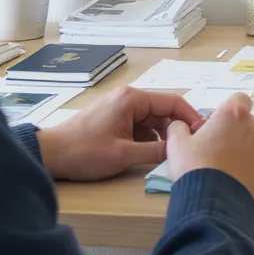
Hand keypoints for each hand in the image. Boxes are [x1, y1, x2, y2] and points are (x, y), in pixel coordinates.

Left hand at [37, 86, 202, 181]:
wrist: (51, 155)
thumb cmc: (84, 152)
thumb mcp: (124, 155)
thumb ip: (155, 152)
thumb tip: (181, 151)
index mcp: (132, 99)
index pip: (173, 103)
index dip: (191, 118)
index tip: (202, 135)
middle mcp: (128, 99)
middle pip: (164, 112)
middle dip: (177, 131)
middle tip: (189, 150)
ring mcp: (121, 109)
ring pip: (153, 121)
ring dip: (162, 137)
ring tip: (171, 156)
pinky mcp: (115, 120)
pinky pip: (140, 127)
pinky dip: (148, 140)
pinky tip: (151, 156)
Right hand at [165, 93, 253, 205]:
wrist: (213, 204)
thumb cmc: (195, 167)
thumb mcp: (176, 144)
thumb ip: (179, 127)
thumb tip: (181, 125)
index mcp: (235, 114)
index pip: (239, 99)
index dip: (227, 112)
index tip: (216, 127)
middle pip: (249, 123)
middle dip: (237, 132)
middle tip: (219, 150)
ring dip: (247, 150)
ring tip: (229, 169)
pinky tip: (239, 181)